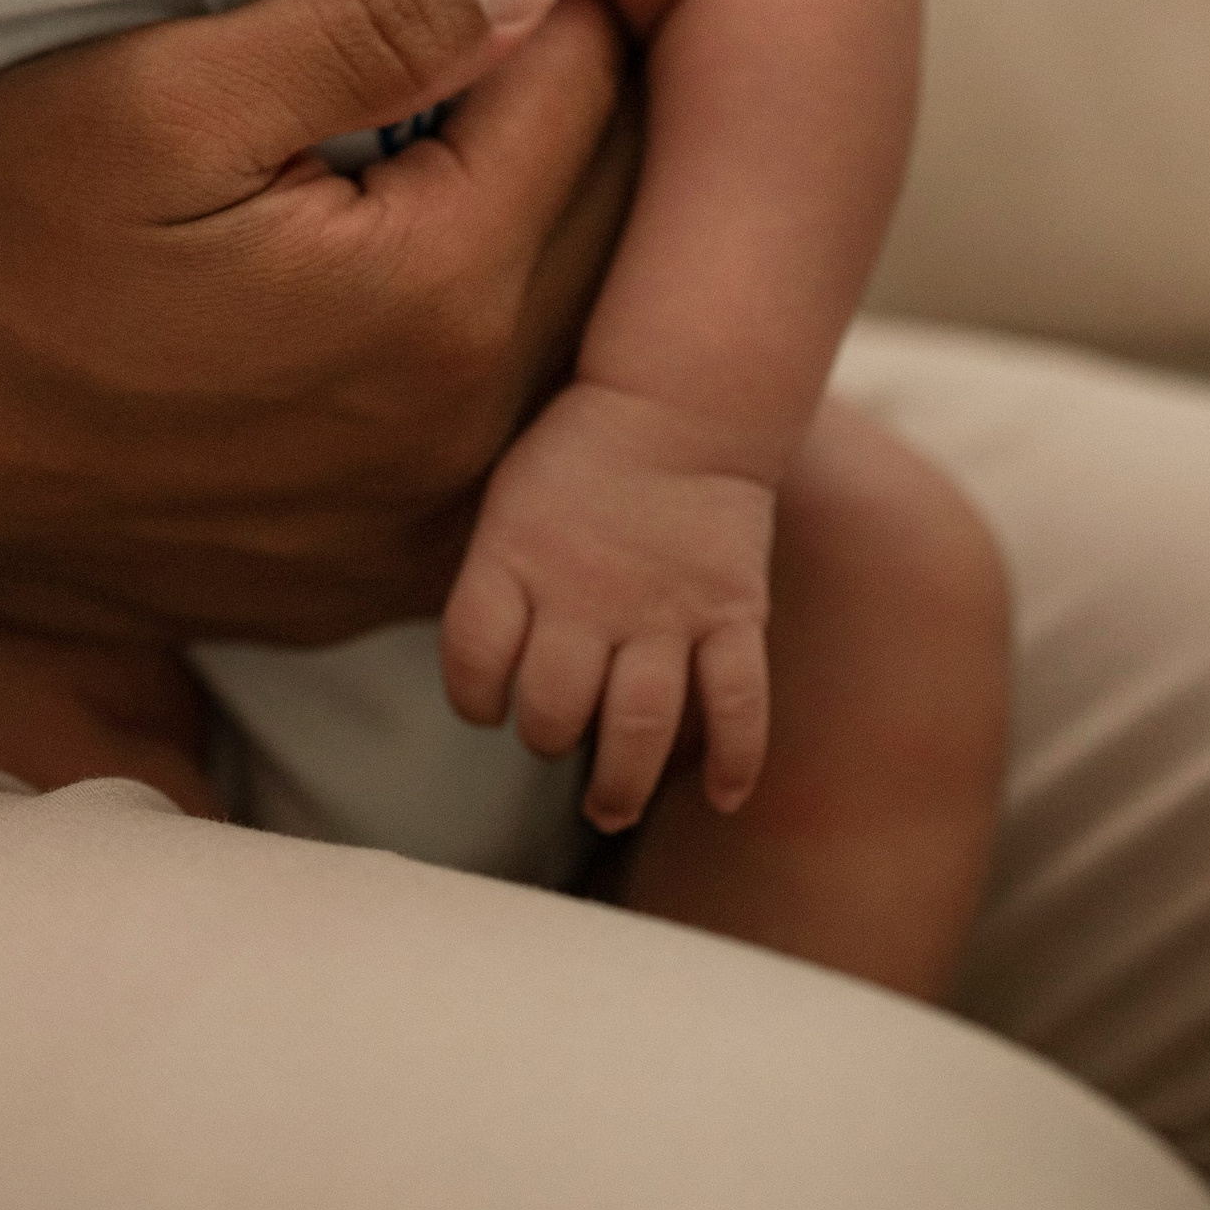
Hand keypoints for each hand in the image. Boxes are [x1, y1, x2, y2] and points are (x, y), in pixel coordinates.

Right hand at [0, 0, 636, 647]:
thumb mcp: (154, 89)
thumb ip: (366, 22)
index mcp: (436, 297)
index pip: (592, 85)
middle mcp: (464, 441)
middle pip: (617, 215)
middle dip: (567, 103)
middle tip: (475, 18)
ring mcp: (418, 532)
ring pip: (574, 334)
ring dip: (540, 227)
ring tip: (442, 135)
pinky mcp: (366, 580)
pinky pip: (499, 443)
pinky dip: (483, 350)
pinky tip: (391, 279)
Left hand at [438, 377, 777, 832]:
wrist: (679, 400)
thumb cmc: (580, 451)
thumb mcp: (508, 500)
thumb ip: (496, 580)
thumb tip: (488, 666)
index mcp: (515, 558)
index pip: (472, 659)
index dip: (472, 697)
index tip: (484, 705)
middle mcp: (586, 595)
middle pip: (554, 708)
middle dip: (548, 737)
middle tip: (557, 740)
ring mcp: (664, 609)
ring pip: (640, 723)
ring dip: (623, 782)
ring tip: (611, 809)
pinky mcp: (732, 612)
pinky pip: (737, 702)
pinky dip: (736, 759)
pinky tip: (723, 797)